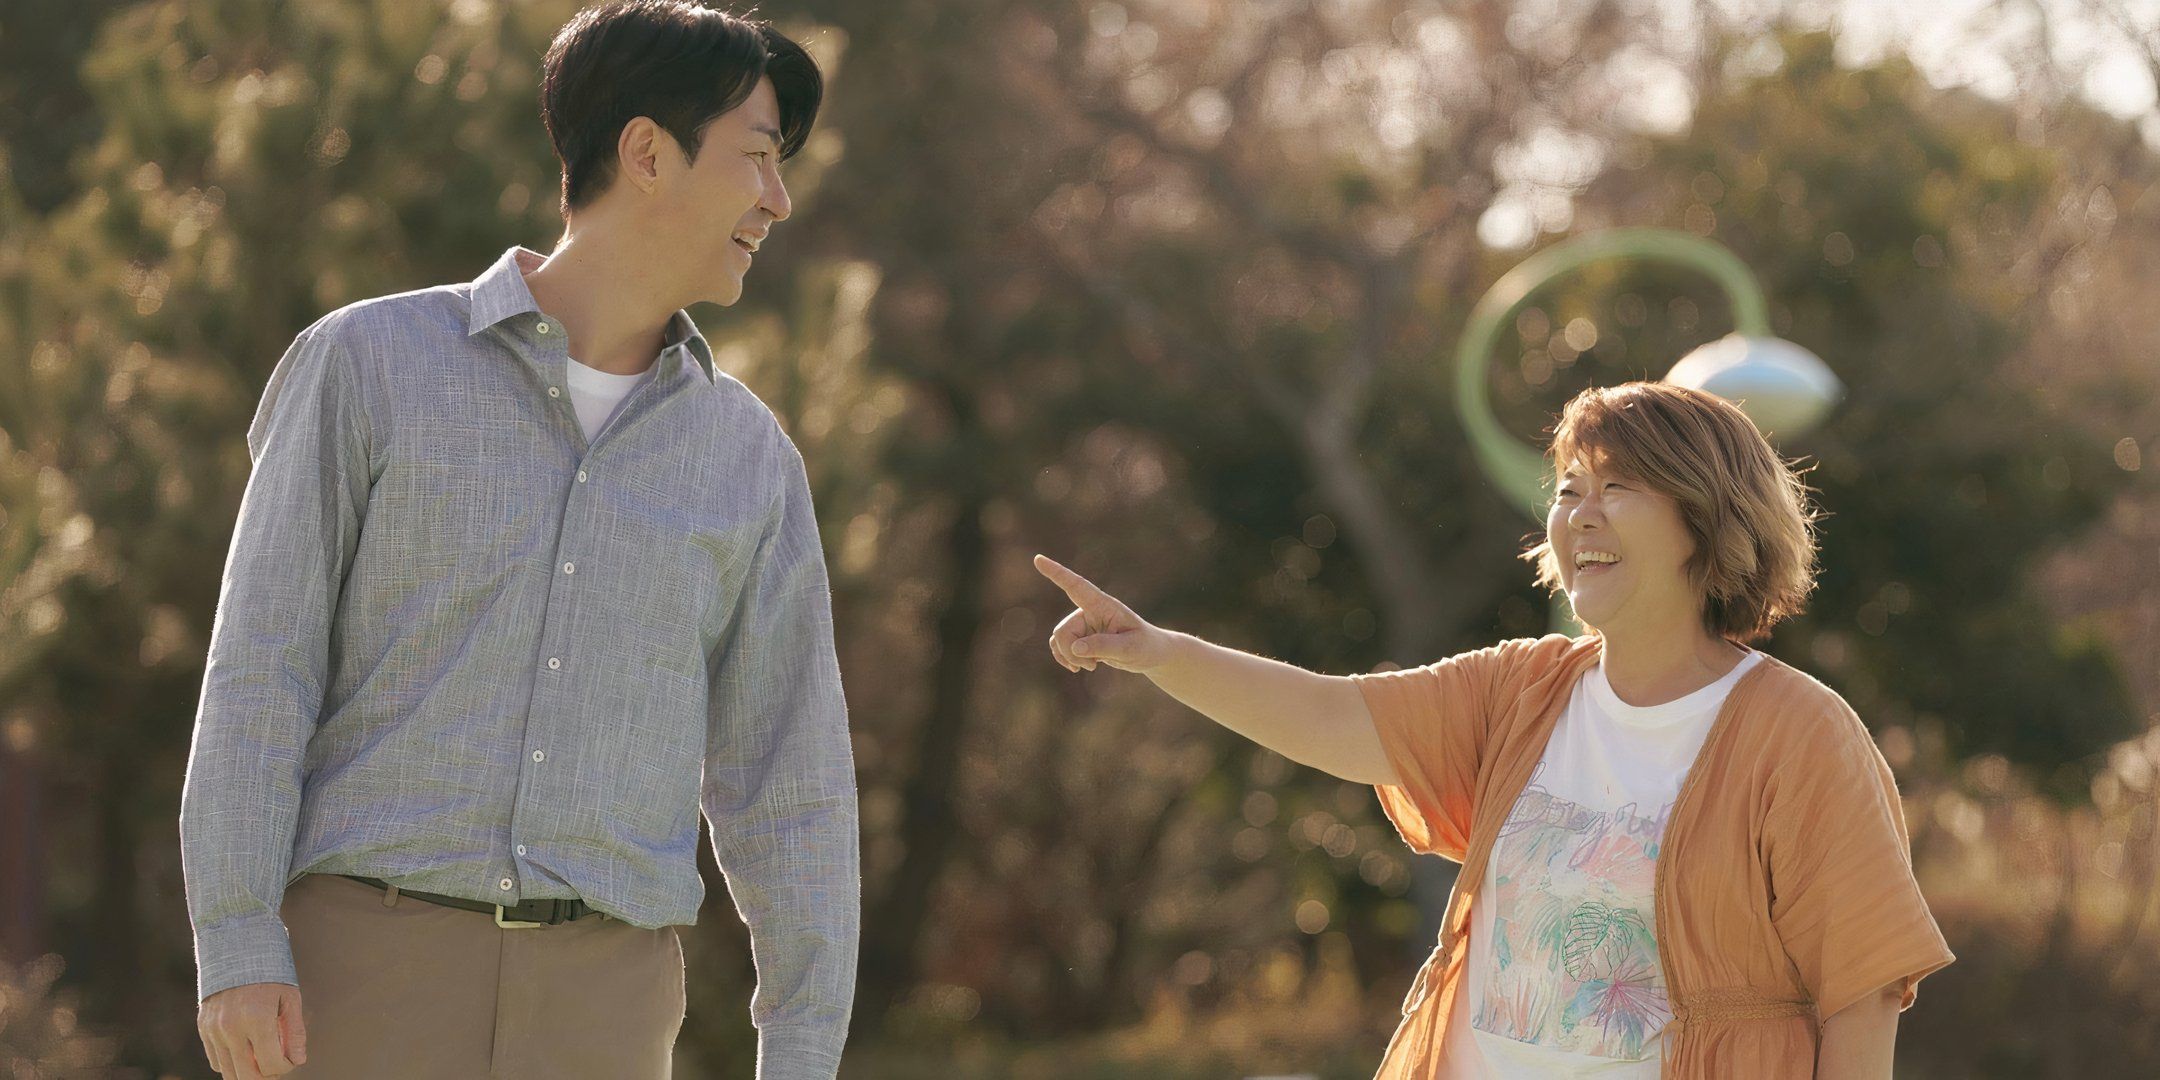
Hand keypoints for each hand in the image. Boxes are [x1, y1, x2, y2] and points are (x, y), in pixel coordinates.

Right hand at [199, 982, 306, 1077]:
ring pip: (229, 1072)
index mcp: (257, 1018)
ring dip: (248, 1072)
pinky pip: (216, 1061)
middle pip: (248, 1076)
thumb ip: (294, 1032)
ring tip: (263, 1058)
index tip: (290, 1059)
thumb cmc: (270, 973)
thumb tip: (298, 1061)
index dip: (285, 1068)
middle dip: (266, 1076)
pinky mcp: (203, 1028)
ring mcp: (214, 1030)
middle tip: (276, 1065)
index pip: (271, 1065)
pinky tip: (245, 1050)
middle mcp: (231, 1027)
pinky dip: (231, 1062)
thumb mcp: (290, 998)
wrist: (235, 949)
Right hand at [1032, 554, 1177, 674]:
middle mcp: (1089, 610)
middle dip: (1072, 652)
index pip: (1077, 586)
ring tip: (1092, 667)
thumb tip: (1075, 648)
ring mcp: (1082, 623)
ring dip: (1071, 657)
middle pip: (1064, 630)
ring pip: (1059, 639)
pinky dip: (1065, 659)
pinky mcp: (1079, 636)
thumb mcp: (1130, 648)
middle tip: (1092, 667)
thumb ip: (1104, 646)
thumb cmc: (1145, 646)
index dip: (1057, 573)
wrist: (1149, 654)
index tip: (1038, 559)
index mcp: (1103, 605)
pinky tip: (1079, 668)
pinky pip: (1058, 645)